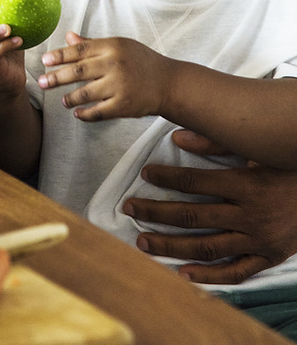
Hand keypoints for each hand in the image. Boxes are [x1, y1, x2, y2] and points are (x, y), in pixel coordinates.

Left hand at [39, 31, 167, 120]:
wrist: (168, 82)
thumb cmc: (140, 61)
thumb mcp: (119, 46)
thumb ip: (92, 43)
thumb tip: (68, 36)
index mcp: (112, 46)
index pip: (80, 50)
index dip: (60, 55)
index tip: (44, 60)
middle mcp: (115, 64)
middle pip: (78, 71)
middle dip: (56, 77)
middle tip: (41, 82)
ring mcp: (120, 85)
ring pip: (85, 93)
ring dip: (70, 98)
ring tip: (63, 101)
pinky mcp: (124, 105)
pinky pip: (98, 112)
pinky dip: (85, 114)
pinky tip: (77, 114)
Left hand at [123, 129, 296, 284]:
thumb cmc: (290, 165)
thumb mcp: (259, 148)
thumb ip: (218, 142)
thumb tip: (178, 136)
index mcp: (246, 184)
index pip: (196, 182)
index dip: (167, 177)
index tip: (146, 174)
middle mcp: (250, 214)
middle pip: (193, 216)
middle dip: (156, 212)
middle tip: (130, 208)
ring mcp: (258, 239)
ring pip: (207, 247)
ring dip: (172, 246)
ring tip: (143, 241)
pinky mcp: (268, 256)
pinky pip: (236, 271)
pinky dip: (209, 276)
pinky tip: (183, 274)